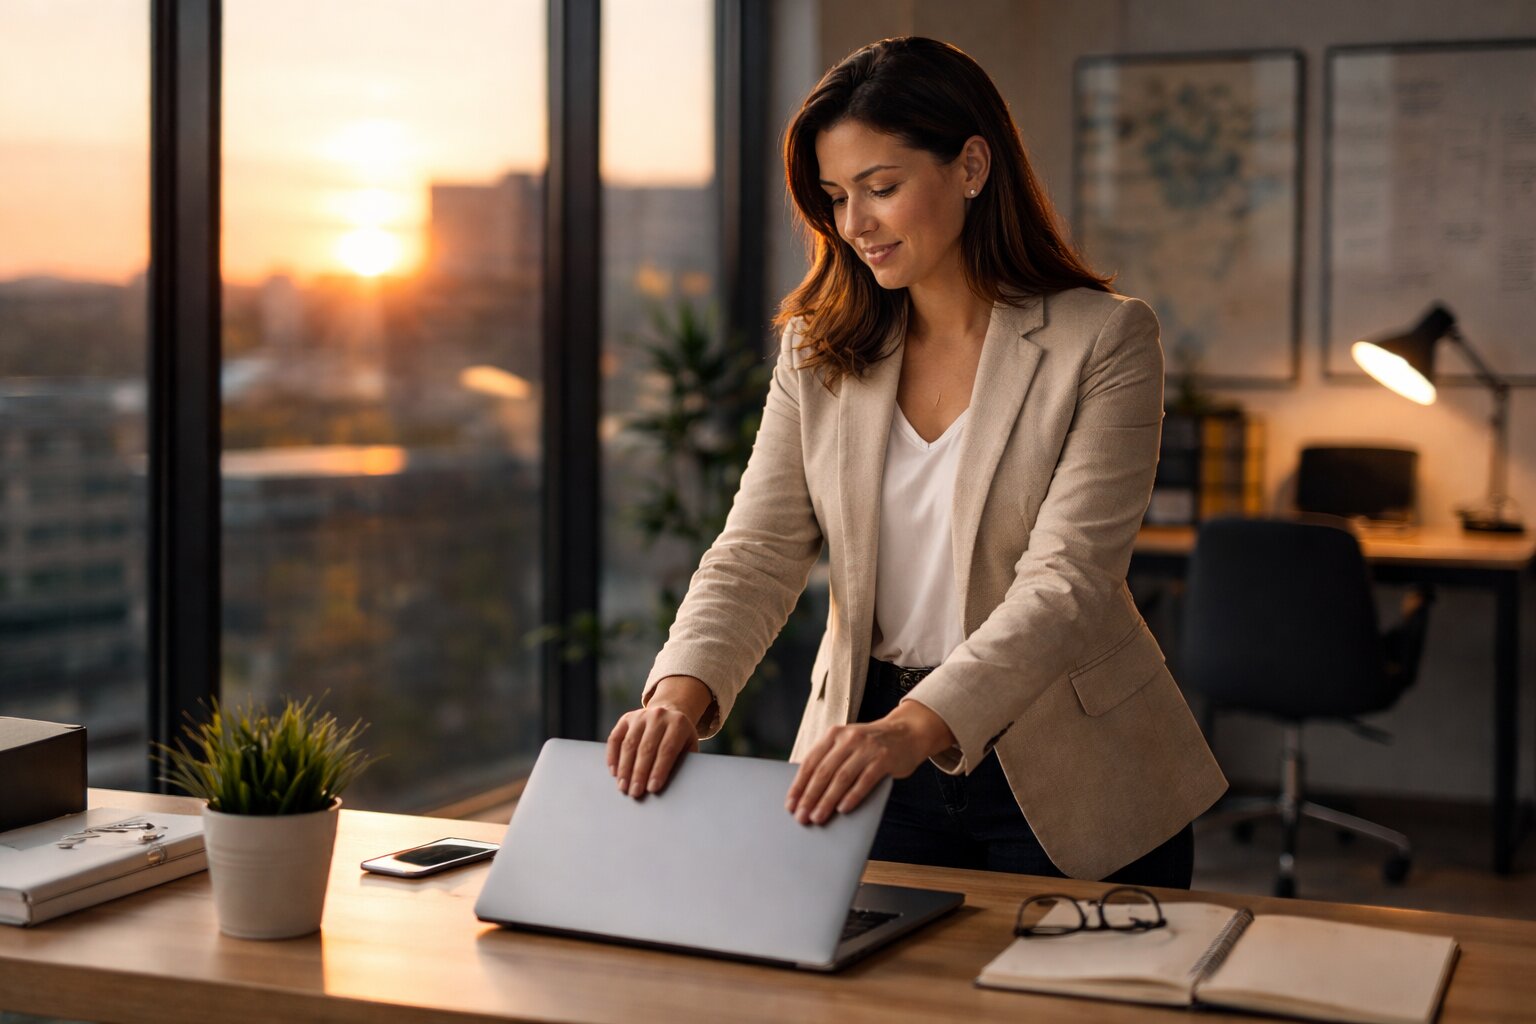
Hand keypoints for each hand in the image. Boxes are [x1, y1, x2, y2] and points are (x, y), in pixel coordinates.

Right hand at [606, 676, 710, 798]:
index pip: (667, 749)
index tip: (652, 788)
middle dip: (639, 773)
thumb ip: (682, 761)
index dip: (659, 770)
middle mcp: (658, 716)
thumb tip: (672, 785)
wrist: (670, 712)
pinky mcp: (626, 719)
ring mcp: (640, 716)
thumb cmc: (680, 737)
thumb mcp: (688, 745)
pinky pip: (615, 738)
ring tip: (623, 786)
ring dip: (625, 768)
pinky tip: (614, 772)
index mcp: (678, 723)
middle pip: (646, 748)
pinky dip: (612, 756)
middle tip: (635, 792)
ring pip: (629, 744)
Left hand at [785, 701, 955, 824]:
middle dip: (810, 796)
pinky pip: (864, 780)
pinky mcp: (884, 759)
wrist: (908, 732)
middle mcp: (849, 739)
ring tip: (818, 817)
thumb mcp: (849, 744)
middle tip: (801, 816)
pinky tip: (843, 809)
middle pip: (824, 771)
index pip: (810, 762)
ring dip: (827, 800)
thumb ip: (832, 761)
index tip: (790, 804)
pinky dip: (852, 796)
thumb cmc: (873, 745)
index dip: (799, 784)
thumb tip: (809, 794)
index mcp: (834, 734)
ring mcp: (867, 748)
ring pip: (841, 778)